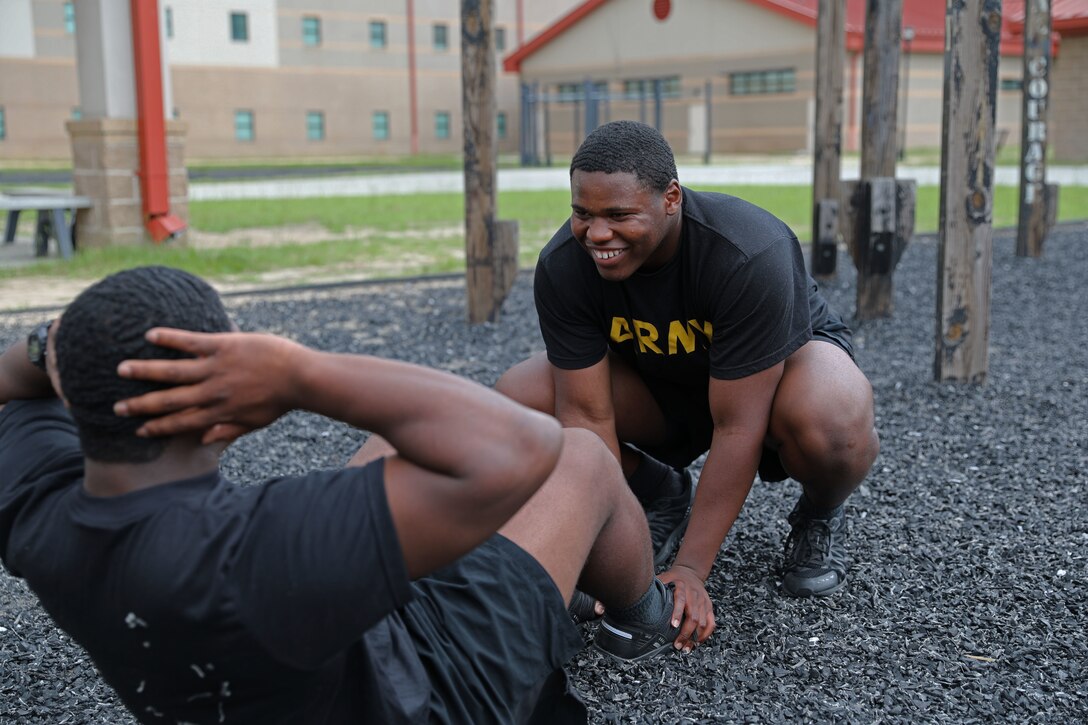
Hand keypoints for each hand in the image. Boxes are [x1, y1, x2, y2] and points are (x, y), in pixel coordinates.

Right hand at [113, 327, 304, 443]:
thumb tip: (202, 440)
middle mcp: (212, 393)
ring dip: (145, 371)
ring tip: (121, 369)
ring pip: (172, 371)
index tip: (138, 430)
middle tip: (116, 408)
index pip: (181, 422)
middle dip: (141, 405)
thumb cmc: (280, 400)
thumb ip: (227, 431)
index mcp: (219, 412)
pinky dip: (170, 339)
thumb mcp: (254, 423)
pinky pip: (190, 342)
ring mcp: (216, 368)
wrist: (301, 376)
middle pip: (169, 400)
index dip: (158, 427)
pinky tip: (150, 335)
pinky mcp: (223, 346)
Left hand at [658, 564, 715, 652]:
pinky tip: (697, 642)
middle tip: (677, 644)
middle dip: (686, 633)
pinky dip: (706, 635)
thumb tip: (638, 596)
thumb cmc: (673, 578)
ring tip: (685, 648)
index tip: (673, 625)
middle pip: (693, 616)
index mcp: (682, 587)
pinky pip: (711, 623)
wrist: (690, 573)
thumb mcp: (664, 578)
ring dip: (695, 637)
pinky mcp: (709, 607)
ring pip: (703, 623)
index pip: (681, 600)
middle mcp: (695, 595)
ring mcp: (704, 602)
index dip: (677, 613)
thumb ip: (656, 587)